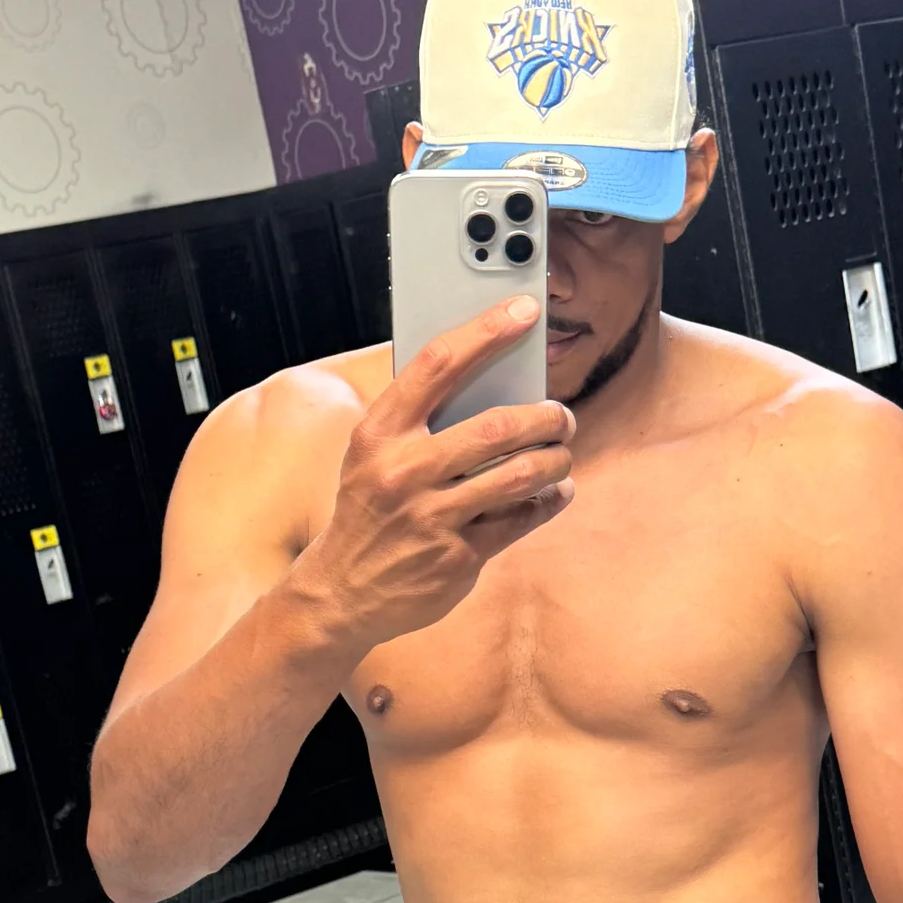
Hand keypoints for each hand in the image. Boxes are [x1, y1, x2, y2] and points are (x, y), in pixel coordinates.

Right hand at [290, 295, 573, 653]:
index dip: (487, 331)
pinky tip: (555, 493)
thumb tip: (494, 382)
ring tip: (560, 455)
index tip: (525, 311)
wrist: (342, 592)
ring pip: (517, 476)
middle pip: (496, 428)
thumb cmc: (369, 510)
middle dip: (544, 418)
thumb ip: (420, 421)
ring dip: (553, 461)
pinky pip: (519, 520)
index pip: (438, 364)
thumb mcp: (373, 455)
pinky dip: (546, 503)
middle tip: (560, 417)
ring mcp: (431, 516)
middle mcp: (404, 470)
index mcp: (379, 432)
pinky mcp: (457, 557)